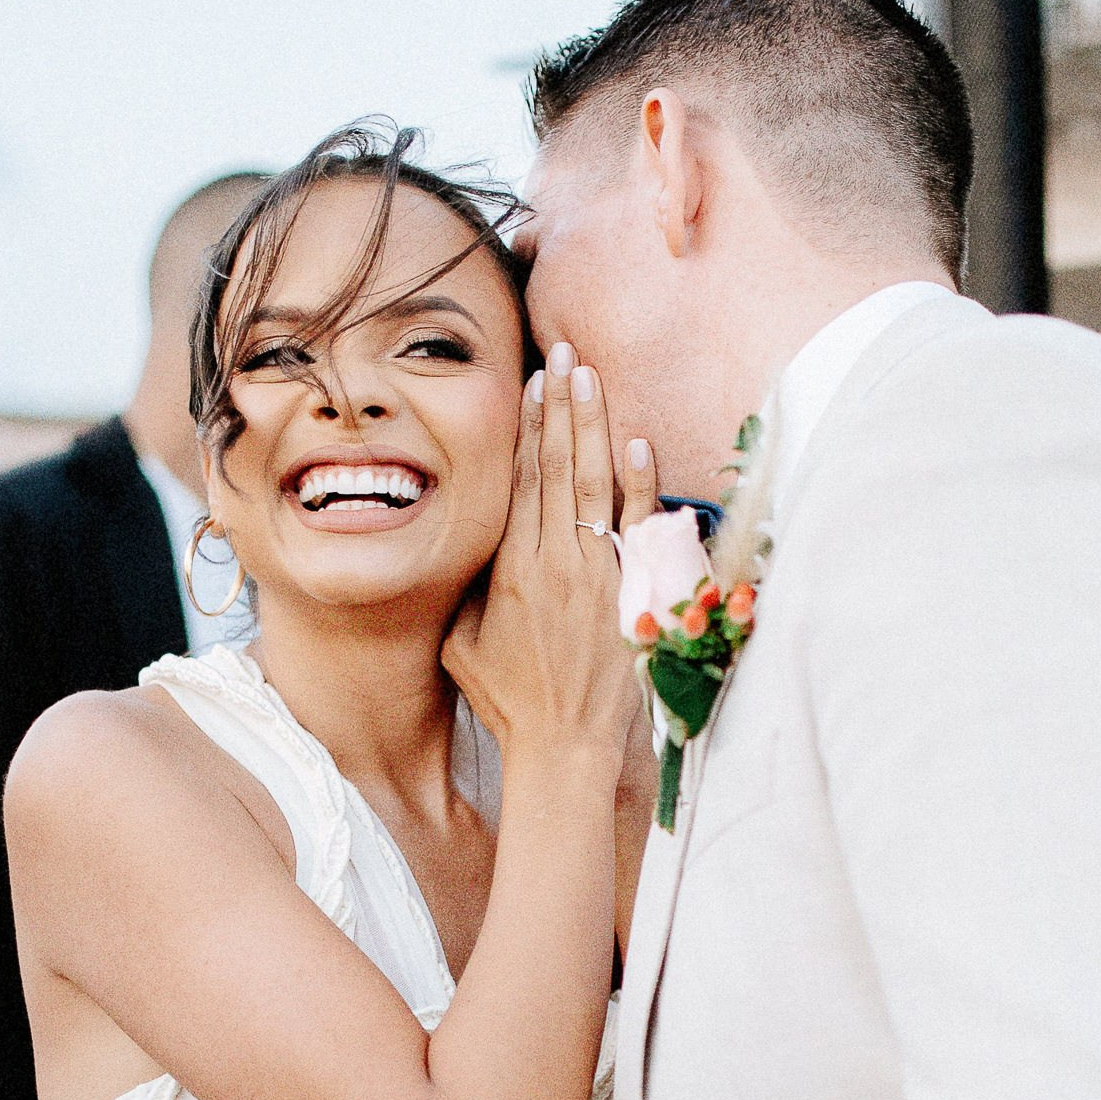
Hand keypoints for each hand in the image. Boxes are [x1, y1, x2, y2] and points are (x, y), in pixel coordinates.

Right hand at [444, 343, 659, 775]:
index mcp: (512, 570)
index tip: (533, 382)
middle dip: (563, 405)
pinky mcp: (633, 594)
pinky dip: (641, 485)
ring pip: (598, 484)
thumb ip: (464, 585)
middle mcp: (557, 563)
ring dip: (595, 426)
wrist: (565, 747)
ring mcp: (599, 576)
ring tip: (592, 376)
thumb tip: (459, 540)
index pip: (523, 480)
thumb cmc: (509, 700)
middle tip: (566, 352)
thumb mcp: (460, 641)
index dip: (528, 427)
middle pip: (561, 467)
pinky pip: (638, 528)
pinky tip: (636, 444)